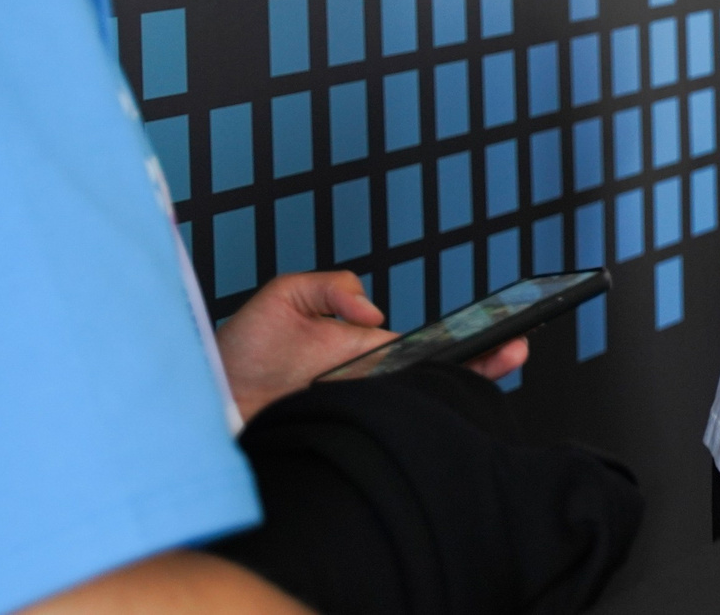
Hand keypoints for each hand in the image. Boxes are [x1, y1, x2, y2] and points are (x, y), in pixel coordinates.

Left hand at [217, 274, 533, 420]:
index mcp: (363, 349)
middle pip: (434, 377)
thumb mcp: (283, 298)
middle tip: (516, 349)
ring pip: (417, 404)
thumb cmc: (240, 352)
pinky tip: (435, 400)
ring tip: (495, 365)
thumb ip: (330, 288)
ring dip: (455, 390)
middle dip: (479, 364)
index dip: (463, 337)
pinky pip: (383, 427)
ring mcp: (357, 410)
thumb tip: (373, 311)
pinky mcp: (341, 432)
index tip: (500, 328)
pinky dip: (411, 416)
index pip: (423, 343)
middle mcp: (367, 383)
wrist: (203, 397)